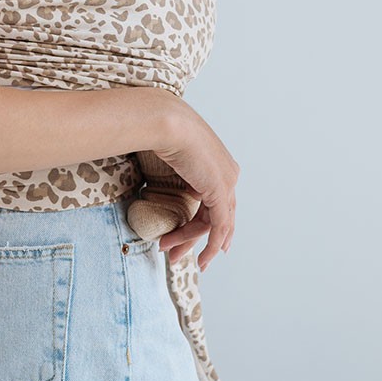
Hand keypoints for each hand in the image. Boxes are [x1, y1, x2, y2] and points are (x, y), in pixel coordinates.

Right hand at [152, 99, 238, 269]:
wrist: (165, 120)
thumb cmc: (159, 127)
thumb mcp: (168, 148)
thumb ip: (172, 163)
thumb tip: (153, 162)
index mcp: (219, 161)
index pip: (214, 199)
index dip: (202, 222)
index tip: (186, 236)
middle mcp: (228, 172)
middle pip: (215, 215)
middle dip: (193, 237)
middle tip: (175, 253)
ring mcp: (227, 182)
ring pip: (214, 224)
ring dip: (191, 242)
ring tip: (172, 255)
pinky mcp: (221, 191)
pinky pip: (219, 227)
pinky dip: (212, 246)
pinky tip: (203, 260)